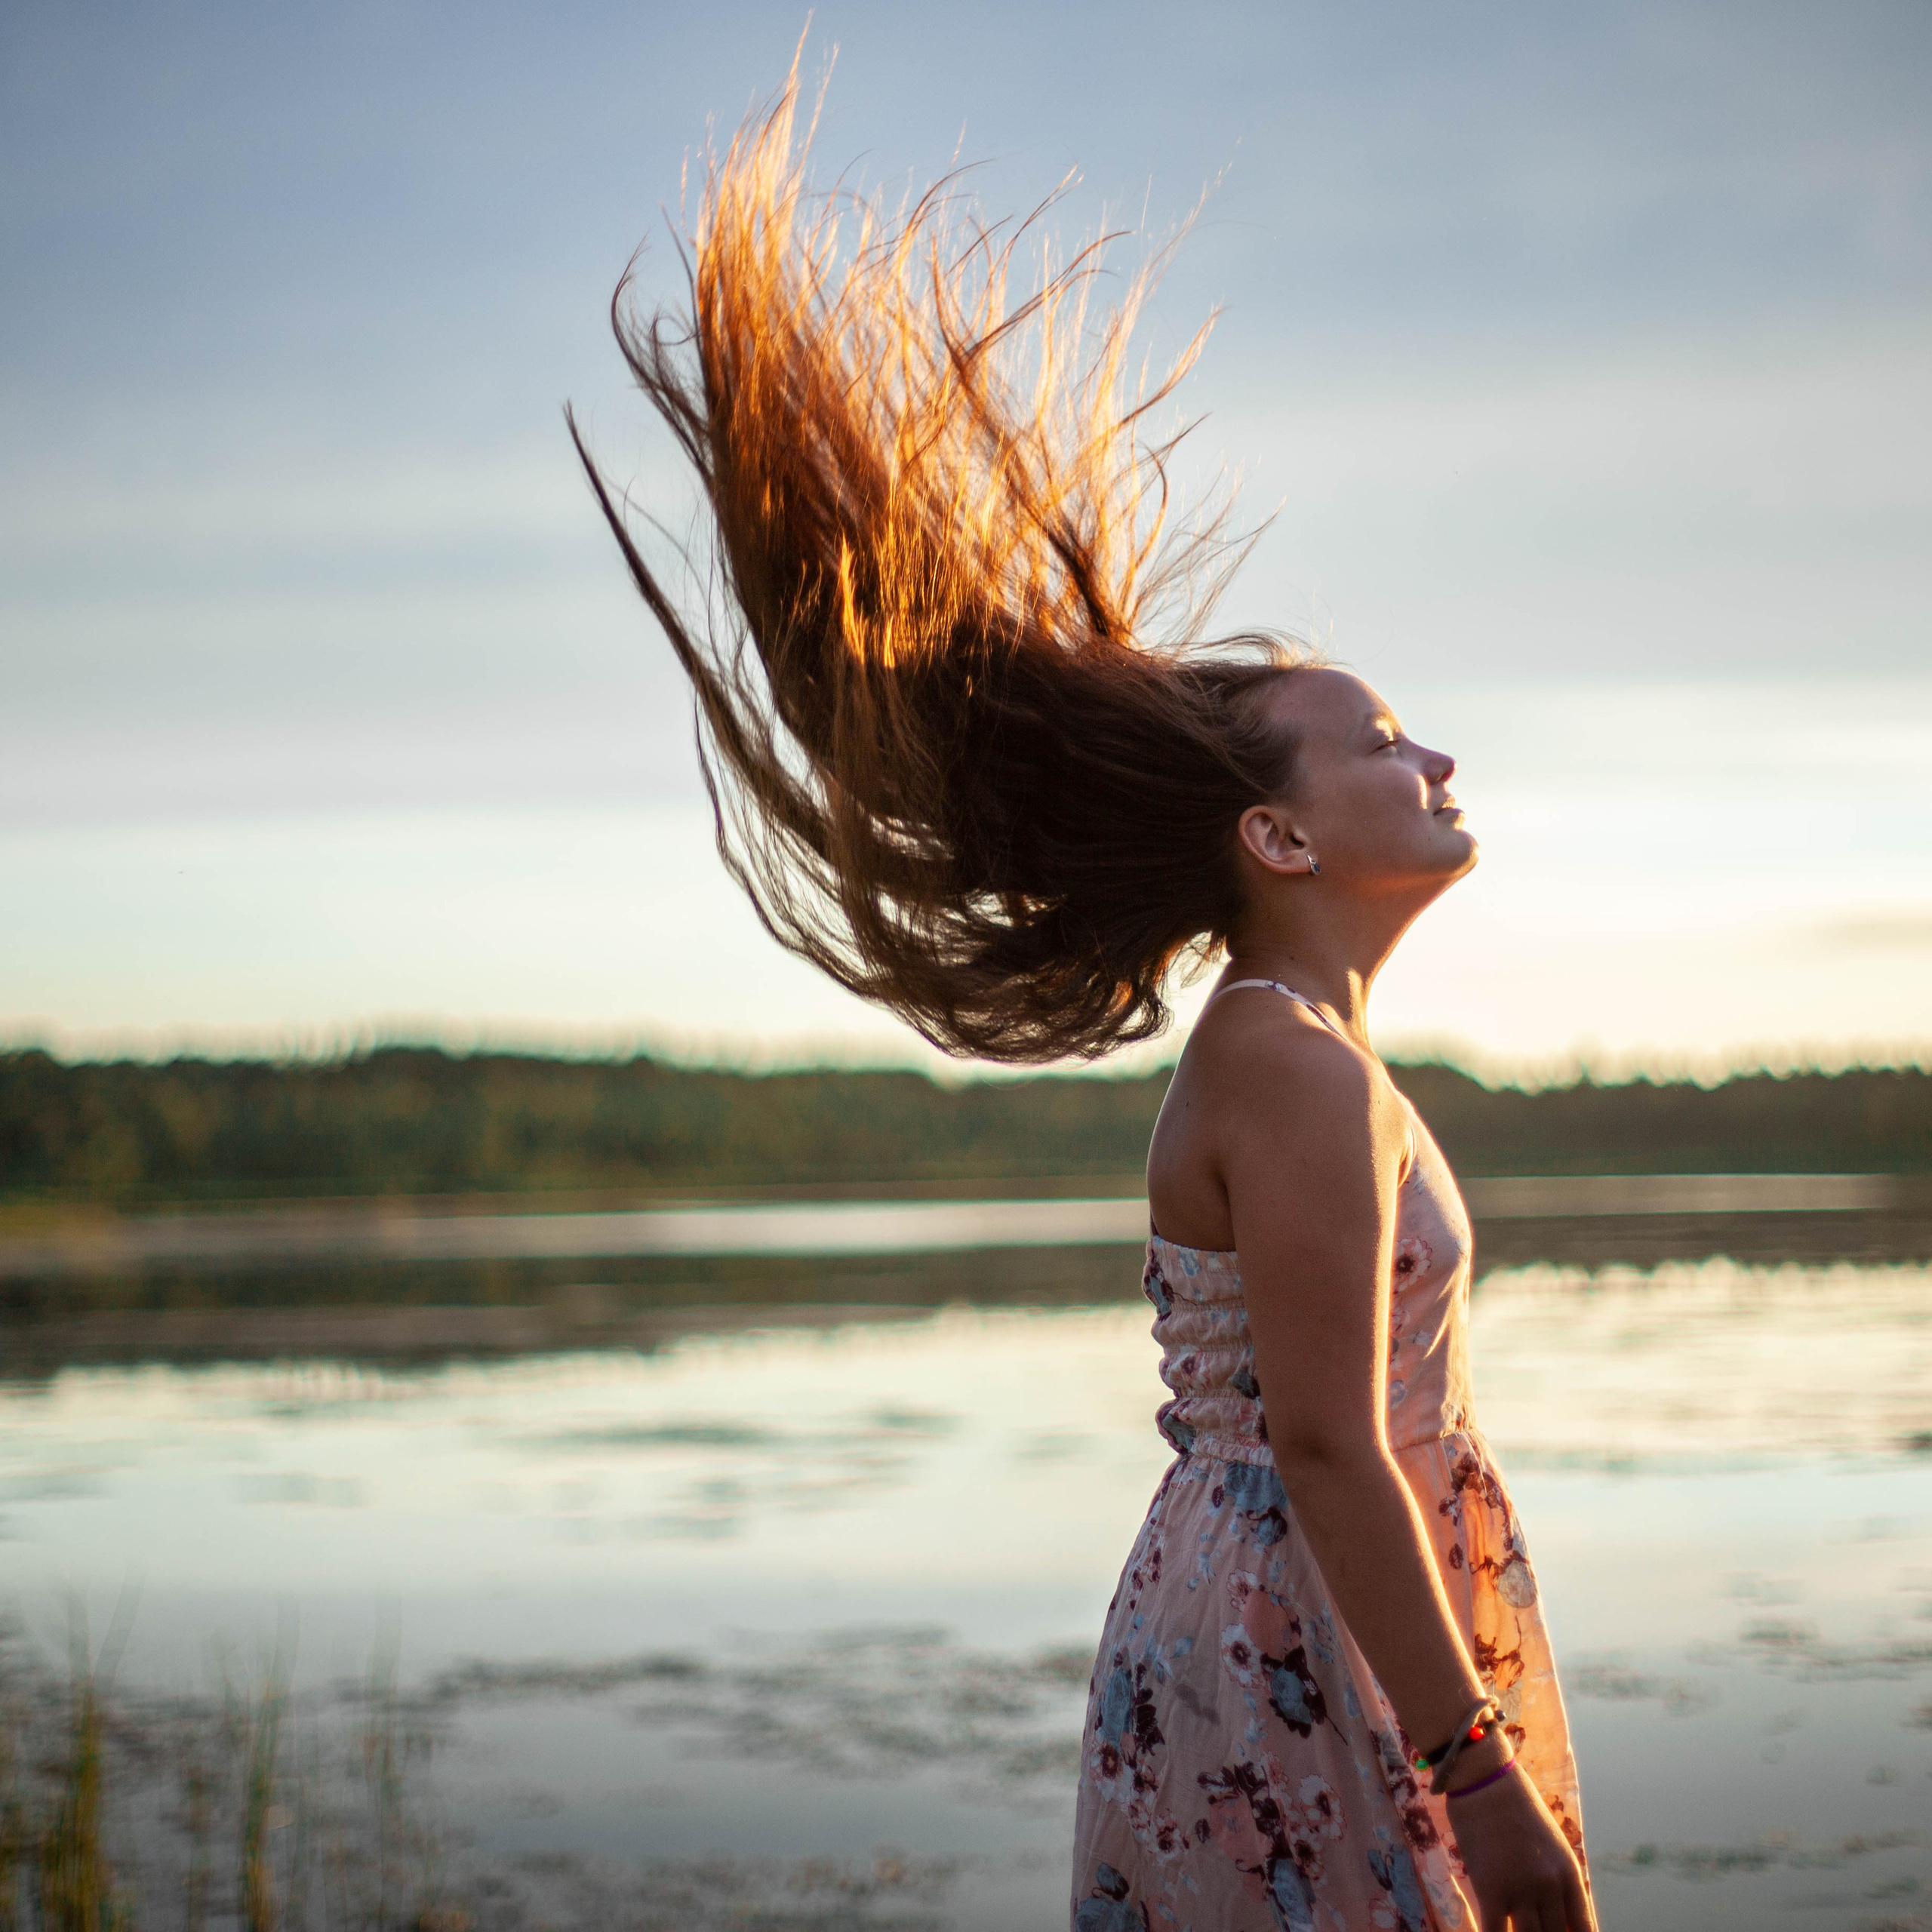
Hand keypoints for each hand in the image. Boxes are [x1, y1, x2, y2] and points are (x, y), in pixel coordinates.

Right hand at [1447, 1763, 1595, 1931]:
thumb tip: (1553, 1914)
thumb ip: (1555, 1880)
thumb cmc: (1514, 1804)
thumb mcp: (1549, 1843)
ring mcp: (1522, 1891)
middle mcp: (1551, 1887)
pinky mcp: (1490, 1891)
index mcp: (1569, 1874)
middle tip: (1534, 1931)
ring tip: (1514, 1930)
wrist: (1485, 1777)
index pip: (1585, 1929)